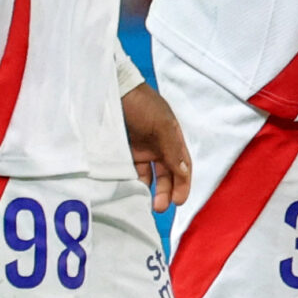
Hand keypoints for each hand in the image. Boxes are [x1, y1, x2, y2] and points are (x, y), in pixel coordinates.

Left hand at [120, 82, 191, 211]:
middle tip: (159, 207)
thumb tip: (185, 173)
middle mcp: (158, 146)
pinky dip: (132, 182)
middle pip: (166, 175)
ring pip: (148, 176)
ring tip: (143, 203)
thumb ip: (173, 150)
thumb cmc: (142, 104)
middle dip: (166, 192)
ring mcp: (140, 149)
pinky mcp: (123, 152)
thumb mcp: (162, 125)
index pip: (182, 166)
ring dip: (149, 190)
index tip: (178, 201)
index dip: (183, 184)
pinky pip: (130, 171)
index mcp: (172, 138)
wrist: (112, 90)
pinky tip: (130, 190)